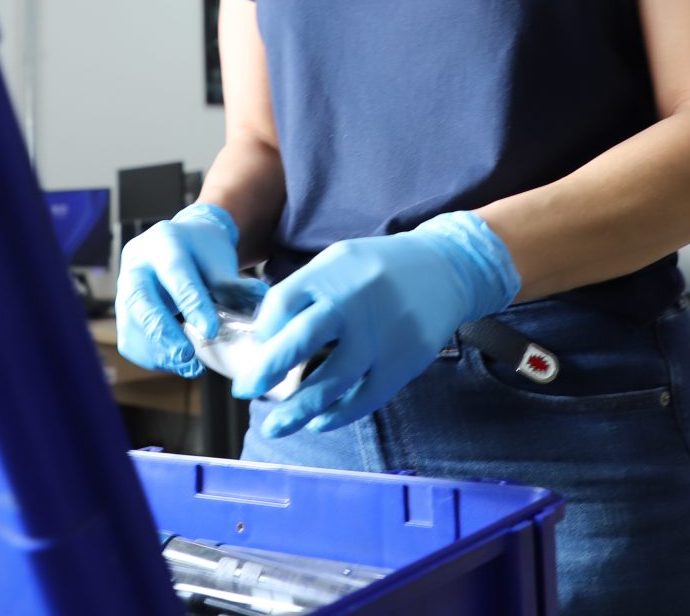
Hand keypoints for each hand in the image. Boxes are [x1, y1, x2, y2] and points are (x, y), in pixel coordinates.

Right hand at [115, 203, 262, 376]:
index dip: (191, 303)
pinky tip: (175, 362)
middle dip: (163, 332)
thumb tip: (259, 296)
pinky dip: (151, 356)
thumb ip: (232, 282)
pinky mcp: (122, 312)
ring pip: (131, 323)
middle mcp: (136, 263)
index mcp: (164, 241)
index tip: (210, 330)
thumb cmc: (202, 253)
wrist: (181, 247)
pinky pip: (129, 339)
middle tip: (187, 357)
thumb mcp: (219, 260)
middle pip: (140, 299)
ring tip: (188, 365)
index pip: (175, 273)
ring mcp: (123, 288)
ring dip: (158, 351)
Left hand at [233, 211, 519, 436]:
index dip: (262, 330)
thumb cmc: (378, 271)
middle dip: (266, 371)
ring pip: (330, 382)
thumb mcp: (338, 262)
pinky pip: (363, 398)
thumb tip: (265, 337)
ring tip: (274, 427)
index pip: (281, 303)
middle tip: (245, 391)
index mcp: (331, 272)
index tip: (256, 349)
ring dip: (297, 410)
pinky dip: (336, 415)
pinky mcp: (402, 362)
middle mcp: (353, 302)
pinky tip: (317, 422)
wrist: (444, 269)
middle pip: (299, 342)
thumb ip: (304, 292)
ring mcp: (379, 335)